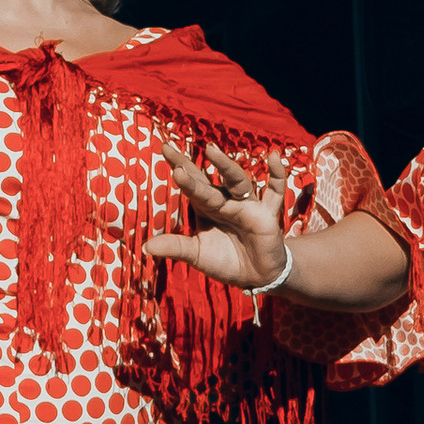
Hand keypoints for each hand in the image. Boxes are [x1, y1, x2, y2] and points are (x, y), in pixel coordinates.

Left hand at [147, 144, 293, 291]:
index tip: (165, 147)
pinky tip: (273, 156)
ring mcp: (247, 205)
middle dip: (190, 165)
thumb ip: (176, 247)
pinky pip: (275, 192)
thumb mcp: (197, 255)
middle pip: (208, 180)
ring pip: (237, 181)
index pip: (191, 184)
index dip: (179, 167)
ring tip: (210, 150)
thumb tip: (146, 248)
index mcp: (207, 207)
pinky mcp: (268, 215)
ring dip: (225, 166)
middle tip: (172, 148)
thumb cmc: (226, 261)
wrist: (257, 277)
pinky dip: (276, 175)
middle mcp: (226, 201)